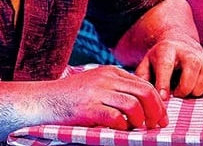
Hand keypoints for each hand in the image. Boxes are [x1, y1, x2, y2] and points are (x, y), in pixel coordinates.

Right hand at [32, 65, 168, 130]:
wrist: (40, 101)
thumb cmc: (68, 98)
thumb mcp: (94, 85)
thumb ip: (115, 90)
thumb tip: (142, 107)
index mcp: (110, 72)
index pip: (144, 84)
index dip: (157, 103)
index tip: (161, 117)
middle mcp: (105, 79)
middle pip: (144, 93)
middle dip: (156, 112)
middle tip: (157, 126)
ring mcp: (96, 93)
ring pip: (133, 105)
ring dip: (141, 121)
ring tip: (138, 130)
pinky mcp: (87, 108)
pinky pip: (115, 118)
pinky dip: (122, 127)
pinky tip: (120, 131)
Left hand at [134, 34, 202, 98]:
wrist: (179, 45)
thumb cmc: (160, 62)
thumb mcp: (146, 66)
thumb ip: (143, 80)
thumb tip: (146, 96)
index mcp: (166, 49)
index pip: (166, 65)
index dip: (165, 82)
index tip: (165, 97)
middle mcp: (187, 50)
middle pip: (192, 67)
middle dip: (185, 87)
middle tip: (178, 94)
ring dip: (197, 90)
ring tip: (187, 92)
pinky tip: (199, 89)